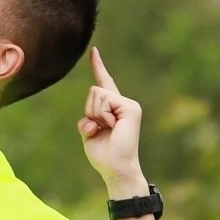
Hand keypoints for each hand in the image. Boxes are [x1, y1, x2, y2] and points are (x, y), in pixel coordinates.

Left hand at [77, 47, 147, 191]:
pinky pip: (105, 100)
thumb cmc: (103, 154)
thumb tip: (90, 117)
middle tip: (100, 129)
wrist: (116, 168)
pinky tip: (112, 128)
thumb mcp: (89, 132)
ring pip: (97, 95)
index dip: (98, 66)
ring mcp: (128, 105)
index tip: (94, 51)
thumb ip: (88, 118)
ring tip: (107, 130)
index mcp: (112, 108)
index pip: (104, 83)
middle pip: (93, 91)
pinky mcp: (131, 108)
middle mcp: (123, 103)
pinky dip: (102, 116)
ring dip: (95, 115)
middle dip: (89, 111)